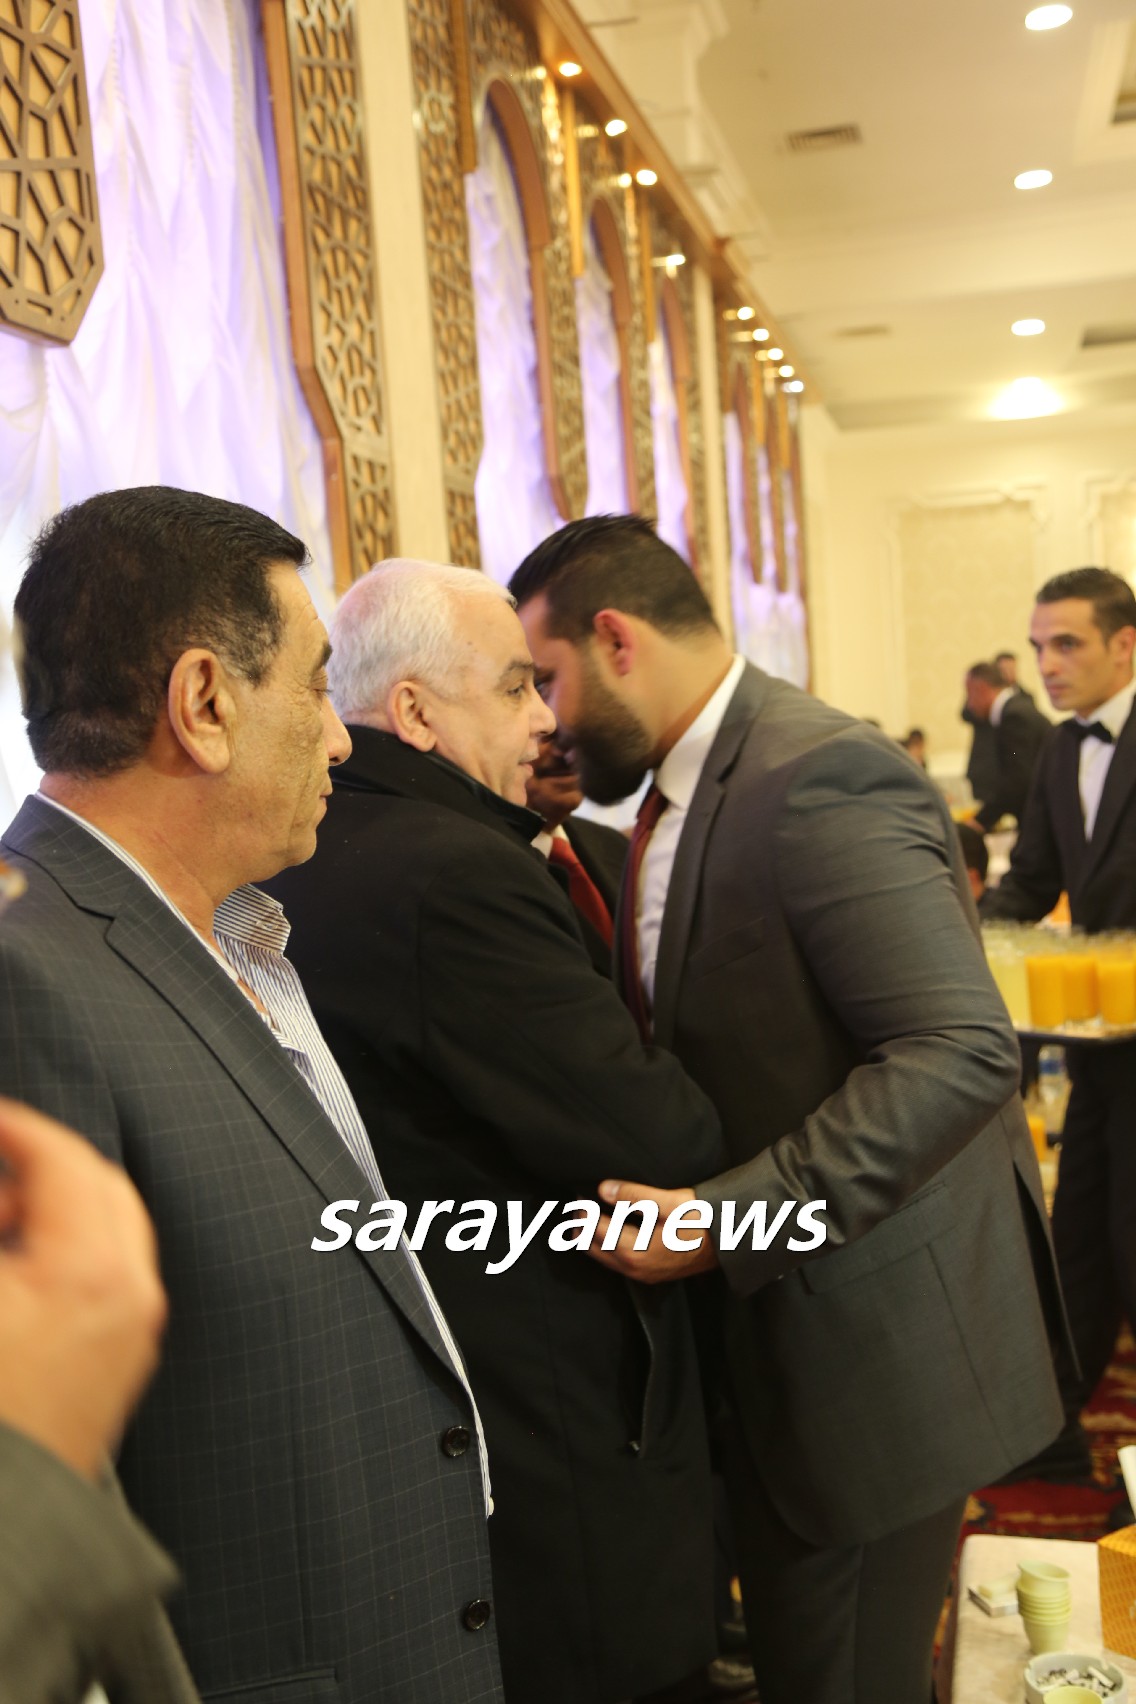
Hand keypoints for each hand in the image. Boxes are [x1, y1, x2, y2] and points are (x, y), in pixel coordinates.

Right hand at [0, 1099, 166, 1478]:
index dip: (14, 1127)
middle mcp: (132, 1294)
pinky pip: (106, 1273)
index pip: (64, 1158)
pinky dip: (64, 1251)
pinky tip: (16, 1273)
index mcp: (92, 1268)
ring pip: (106, 1228)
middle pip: (99, 1185)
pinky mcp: (121, 1362)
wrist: (9, 1526)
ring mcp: (133, 1331)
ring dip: (51, 1209)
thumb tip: (6, 1185)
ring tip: (1, 1228)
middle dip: (40, 1165)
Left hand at [587, 1180, 718, 1282]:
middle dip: (583, 1227)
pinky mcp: (652, 1274)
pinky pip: (618, 1263)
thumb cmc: (705, 1220)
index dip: (585, 1212)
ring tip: (585, 1217)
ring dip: (592, 1239)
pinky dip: (606, 1248)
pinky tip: (608, 1233)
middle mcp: (637, 1269)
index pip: (598, 1231)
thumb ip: (635, 1195)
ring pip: (605, 1259)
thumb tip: (603, 1188)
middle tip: (577, 1204)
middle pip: (595, 1249)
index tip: (578, 1194)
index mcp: (638, 1251)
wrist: (733, 1242)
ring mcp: (644, 1275)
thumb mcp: (672, 1202)